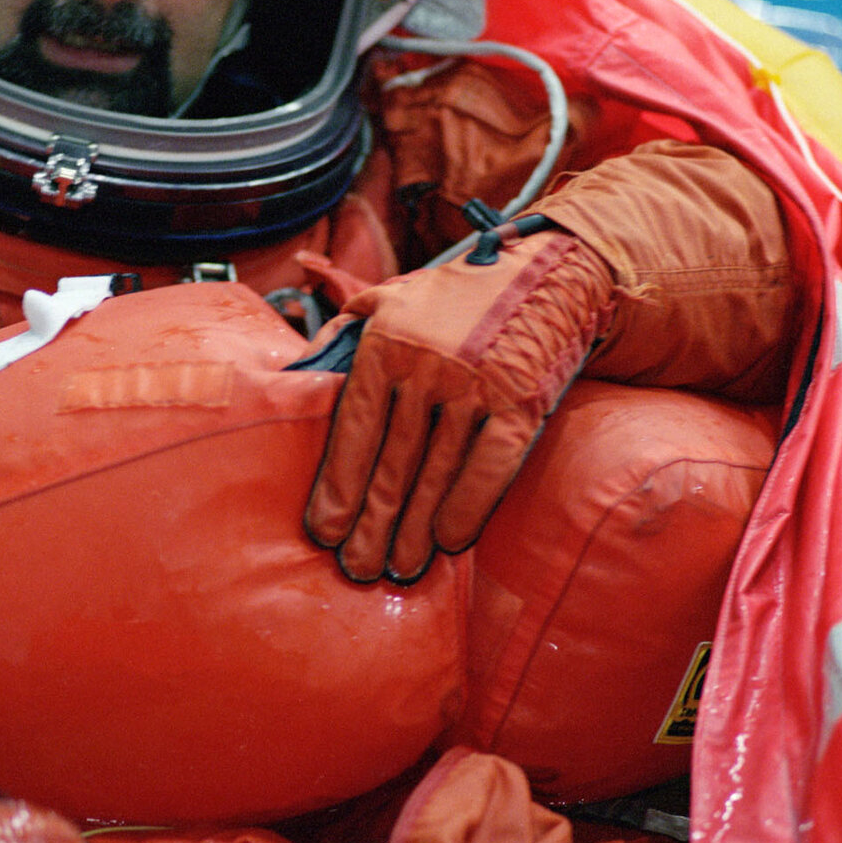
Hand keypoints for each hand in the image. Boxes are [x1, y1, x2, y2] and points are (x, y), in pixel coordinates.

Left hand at [304, 233, 613, 582]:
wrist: (548, 274)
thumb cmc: (458, 297)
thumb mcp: (391, 298)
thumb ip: (341, 331)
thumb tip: (292, 374)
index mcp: (386, 343)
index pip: (354, 428)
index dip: (338, 485)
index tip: (324, 530)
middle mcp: (425, 365)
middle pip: (392, 461)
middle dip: (372, 523)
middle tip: (357, 568)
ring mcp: (475, 384)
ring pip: (437, 472)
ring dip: (416, 529)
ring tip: (398, 568)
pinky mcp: (521, 401)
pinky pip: (490, 466)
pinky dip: (468, 507)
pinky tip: (450, 541)